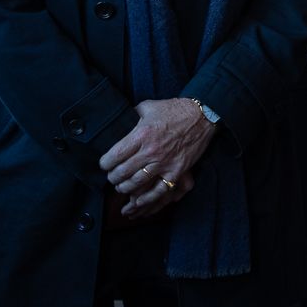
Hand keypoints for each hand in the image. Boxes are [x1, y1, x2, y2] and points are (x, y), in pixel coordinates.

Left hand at [100, 98, 215, 214]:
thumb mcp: (148, 107)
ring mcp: (164, 162)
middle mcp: (151, 150)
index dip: (105, 164)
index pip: (114, 156)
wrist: (202, 115)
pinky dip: (147, 198)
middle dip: (112, 177)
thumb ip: (131, 116)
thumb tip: (119, 122)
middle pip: (122, 172)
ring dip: (125, 188)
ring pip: (136, 183)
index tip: (104, 164)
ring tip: (122, 186)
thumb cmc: (174, 110)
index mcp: (141, 134)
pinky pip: (159, 190)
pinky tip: (138, 200)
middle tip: (112, 177)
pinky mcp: (177, 170)